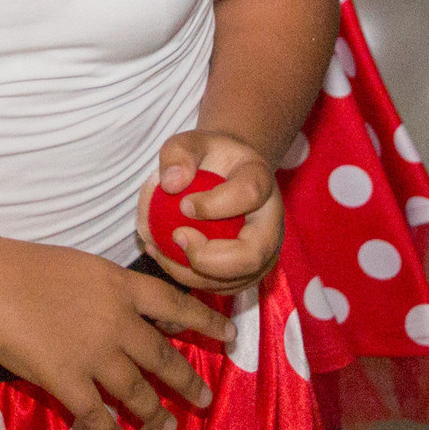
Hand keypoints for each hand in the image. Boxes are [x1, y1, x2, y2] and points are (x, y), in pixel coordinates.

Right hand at [0, 238, 229, 429]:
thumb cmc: (21, 265)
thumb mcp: (81, 265)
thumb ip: (112, 288)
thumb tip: (137, 308)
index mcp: (120, 286)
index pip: (176, 304)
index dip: (206, 322)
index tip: (230, 336)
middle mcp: (117, 322)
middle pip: (164, 357)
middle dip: (188, 382)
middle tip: (204, 400)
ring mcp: (94, 354)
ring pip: (137, 393)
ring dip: (155, 416)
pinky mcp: (67, 381)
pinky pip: (95, 416)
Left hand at [137, 131, 283, 293]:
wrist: (228, 175)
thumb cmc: (209, 158)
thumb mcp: (190, 142)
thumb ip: (178, 154)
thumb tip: (170, 184)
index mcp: (261, 181)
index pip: (249, 194)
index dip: (215, 204)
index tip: (183, 205)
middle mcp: (270, 223)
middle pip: (251, 255)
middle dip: (208, 257)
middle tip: (175, 237)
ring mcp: (263, 253)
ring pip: (233, 280)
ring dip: (190, 272)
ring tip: (157, 247)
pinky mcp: (246, 273)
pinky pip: (220, 287)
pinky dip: (188, 276)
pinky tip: (161, 255)